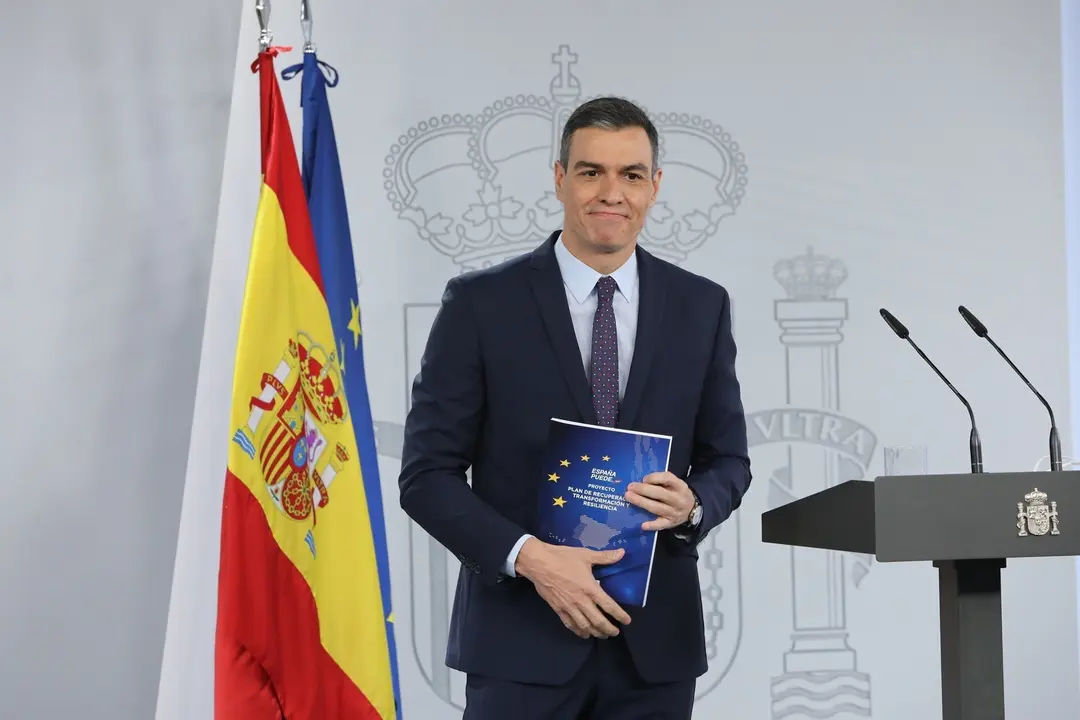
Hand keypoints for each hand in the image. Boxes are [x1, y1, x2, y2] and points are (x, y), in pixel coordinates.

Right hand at [514, 538, 631, 638]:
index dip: (620, 615)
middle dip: (609, 629)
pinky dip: (578, 631)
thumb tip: (622, 553)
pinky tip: (584, 633)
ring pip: (585, 626)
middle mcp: (581, 601)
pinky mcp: (558, 609)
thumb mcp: (585, 555)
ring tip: (602, 635)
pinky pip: (570, 624)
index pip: (609, 606)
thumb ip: (605, 557)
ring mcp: (569, 607)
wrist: (539, 563)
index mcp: (590, 588)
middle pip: (598, 621)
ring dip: (596, 633)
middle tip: (615, 632)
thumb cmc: (563, 558)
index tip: (627, 620)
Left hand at [625, 471, 694, 530]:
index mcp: (680, 486)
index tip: (643, 479)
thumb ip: (662, 481)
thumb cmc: (677, 493)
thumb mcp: (675, 483)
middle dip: (643, 490)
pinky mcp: (671, 523)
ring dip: (642, 502)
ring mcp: (675, 512)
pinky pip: (661, 525)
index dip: (654, 478)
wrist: (692, 509)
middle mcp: (678, 499)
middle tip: (630, 487)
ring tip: (629, 497)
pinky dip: (652, 525)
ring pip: (657, 508)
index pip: (667, 478)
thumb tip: (642, 481)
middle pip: (660, 493)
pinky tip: (642, 525)